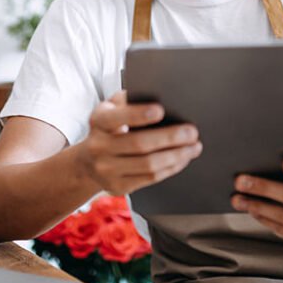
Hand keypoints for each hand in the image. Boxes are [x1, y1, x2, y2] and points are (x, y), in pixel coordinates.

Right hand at [74, 91, 202, 194]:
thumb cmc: (110, 128)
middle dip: (170, 138)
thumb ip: (129, 100)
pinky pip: (150, 178)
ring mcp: (107, 170)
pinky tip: (183, 159)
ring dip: (176, 155)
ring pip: (148, 164)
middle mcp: (98, 147)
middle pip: (139, 143)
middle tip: (191, 132)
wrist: (88, 162)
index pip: (118, 117)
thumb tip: (161, 95)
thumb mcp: (112, 109)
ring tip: (193, 147)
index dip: (139, 114)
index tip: (161, 110)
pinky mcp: (118, 187)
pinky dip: (171, 168)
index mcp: (98, 121)